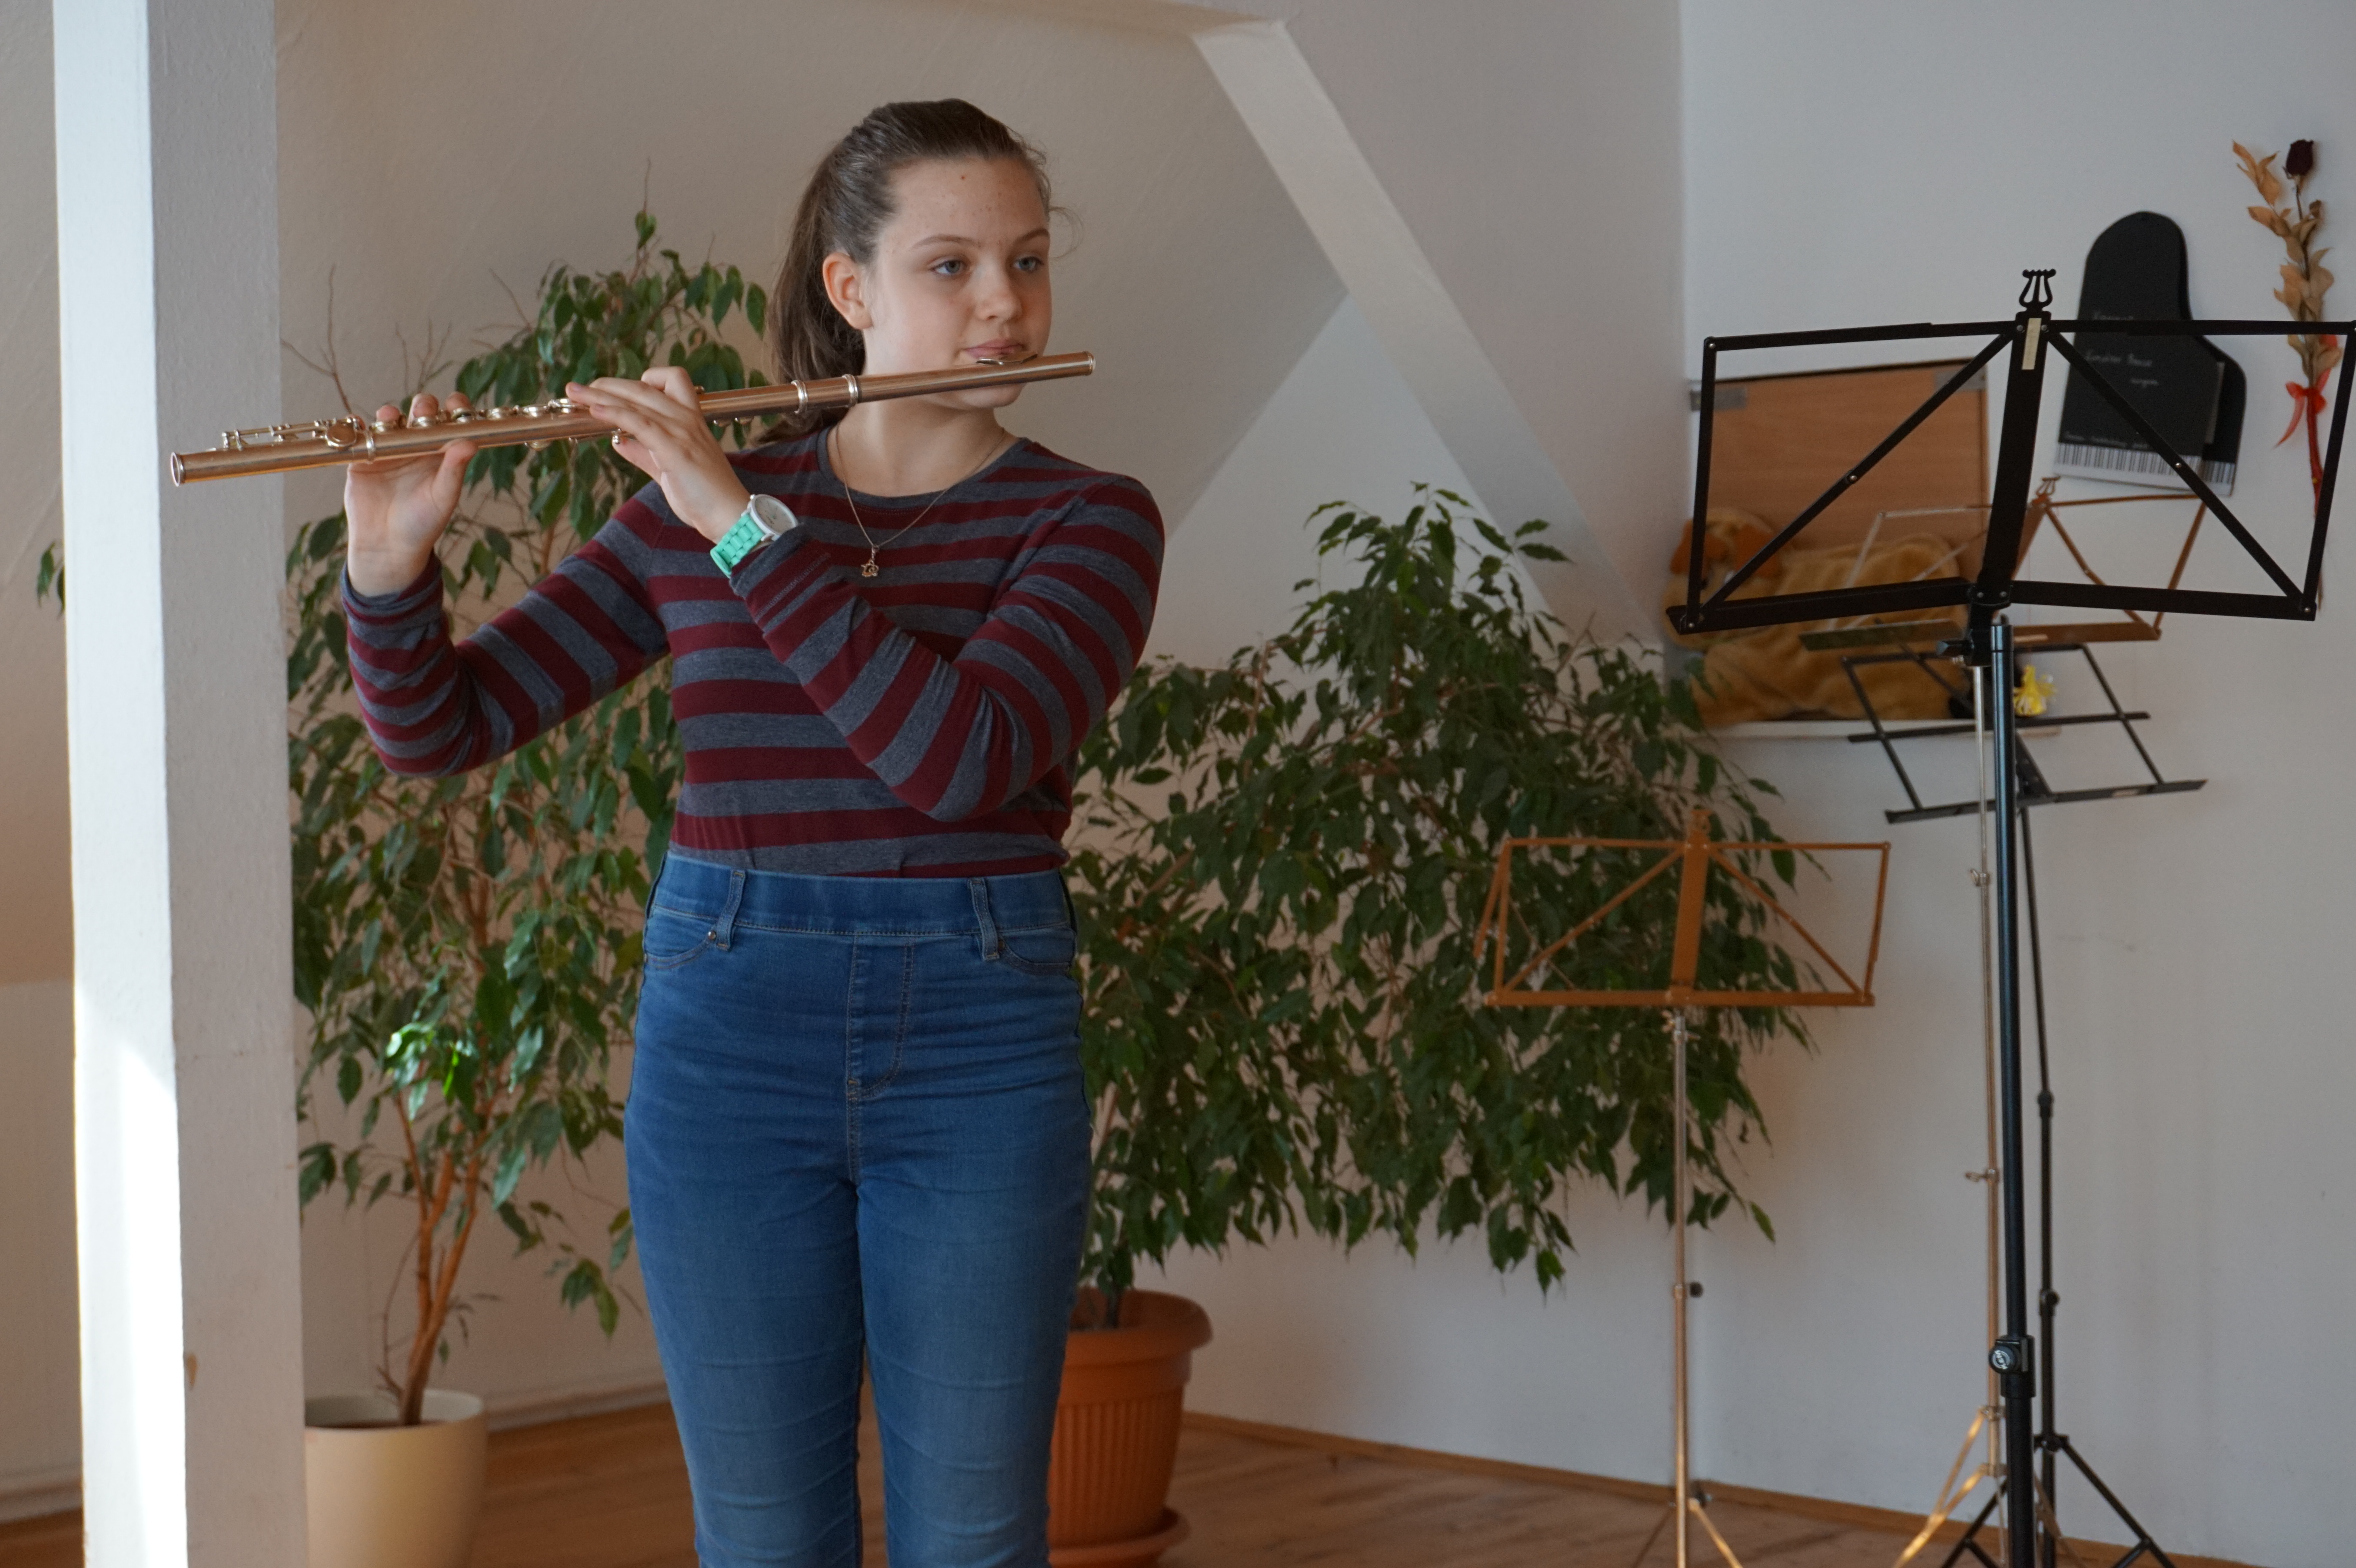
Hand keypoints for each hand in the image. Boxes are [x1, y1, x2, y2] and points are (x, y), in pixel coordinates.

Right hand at [344, 392, 477, 596]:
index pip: (450, 421)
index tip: (455, 404)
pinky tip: (359, 425)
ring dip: (390, 413)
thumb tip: (469, 443)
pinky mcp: (363, 455)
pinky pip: (359, 434)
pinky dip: (357, 426)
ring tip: (391, 418)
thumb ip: (454, 470)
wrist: (388, 545)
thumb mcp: (443, 497)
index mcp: (441, 452)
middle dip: (423, 406)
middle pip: (420, 412)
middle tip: (423, 413)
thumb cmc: (423, 523)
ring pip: (389, 419)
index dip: (454, 408)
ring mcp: (389, 448)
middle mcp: (416, 445)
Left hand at [566, 367, 750, 542]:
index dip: (643, 380)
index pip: (670, 381)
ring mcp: (682, 431)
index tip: (619, 392)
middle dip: (608, 385)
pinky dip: (615, 413)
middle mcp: (687, 419)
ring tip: (575, 392)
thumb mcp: (668, 469)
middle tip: (579, 388)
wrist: (729, 516)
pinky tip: (594, 411)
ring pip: (637, 401)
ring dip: (601, 395)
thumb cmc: (704, 496)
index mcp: (690, 420)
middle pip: (643, 387)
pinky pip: (640, 423)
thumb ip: (644, 453)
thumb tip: (620, 442)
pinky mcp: (674, 449)